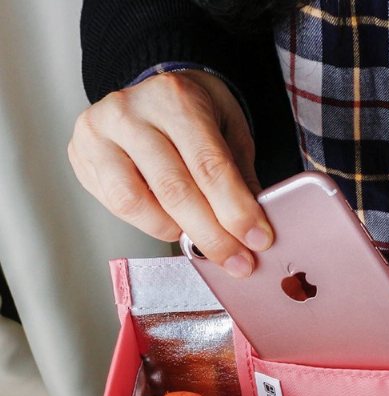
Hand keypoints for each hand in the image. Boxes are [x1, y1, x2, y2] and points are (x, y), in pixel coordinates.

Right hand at [68, 70, 271, 276]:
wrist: (155, 93)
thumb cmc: (197, 115)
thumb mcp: (231, 134)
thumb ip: (241, 179)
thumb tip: (252, 231)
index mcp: (176, 99)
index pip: (209, 166)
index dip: (236, 211)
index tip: (258, 241)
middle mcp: (131, 111)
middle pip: (174, 189)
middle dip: (212, 236)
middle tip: (238, 263)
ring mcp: (100, 133)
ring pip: (137, 202)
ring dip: (176, 233)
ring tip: (201, 240)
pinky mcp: (82, 154)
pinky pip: (117, 204)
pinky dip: (150, 223)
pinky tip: (171, 223)